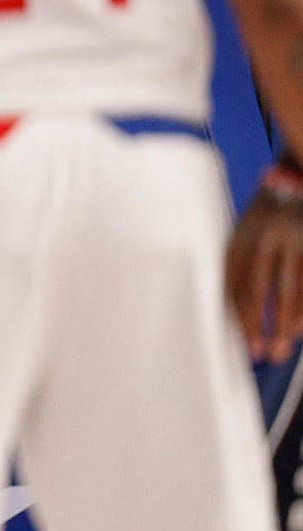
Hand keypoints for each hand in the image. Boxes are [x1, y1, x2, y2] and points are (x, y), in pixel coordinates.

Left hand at [232, 181, 302, 358]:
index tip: (245, 345)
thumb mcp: (245, 232)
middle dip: (261, 325)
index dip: (240, 317)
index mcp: (240, 239)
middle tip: (264, 355)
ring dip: (287, 321)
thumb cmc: (266, 216)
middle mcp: (264, 239)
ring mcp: (293, 238)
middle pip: (259, 289)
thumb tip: (239, 311)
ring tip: (284, 346)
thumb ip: (241, 264)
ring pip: (289, 287)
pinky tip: (302, 326)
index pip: (234, 284)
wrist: (295, 175)